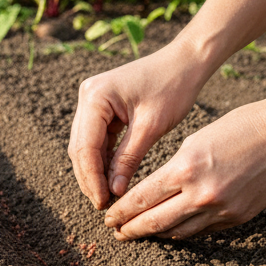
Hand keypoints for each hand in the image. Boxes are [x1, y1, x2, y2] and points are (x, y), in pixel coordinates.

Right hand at [68, 42, 211, 208]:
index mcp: (95, 97)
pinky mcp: (101, 106)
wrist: (186, 61)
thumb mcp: (151, 127)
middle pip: (79, 147)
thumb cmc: (174, 87)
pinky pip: (96, 138)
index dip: (92, 179)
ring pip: (85, 145)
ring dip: (94, 170)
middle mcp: (87, 96)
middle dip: (90, 177)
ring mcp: (91, 100)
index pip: (85, 147)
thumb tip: (113, 191)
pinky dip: (102, 158)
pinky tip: (112, 176)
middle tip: (103, 204)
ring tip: (108, 194)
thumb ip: (128, 159)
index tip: (103, 202)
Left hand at [103, 99, 265, 239]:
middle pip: (154, 222)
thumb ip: (173, 169)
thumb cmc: (241, 127)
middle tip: (115, 233)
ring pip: (178, 232)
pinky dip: (183, 232)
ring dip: (156, 234)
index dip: (121, 212)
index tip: (108, 217)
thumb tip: (151, 193)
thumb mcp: (196, 140)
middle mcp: (201, 194)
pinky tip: (171, 229)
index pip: (141, 199)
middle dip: (130, 229)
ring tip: (140, 233)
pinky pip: (202, 231)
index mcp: (185, 169)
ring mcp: (222, 210)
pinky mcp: (238, 218)